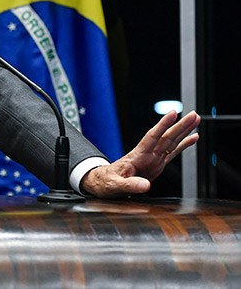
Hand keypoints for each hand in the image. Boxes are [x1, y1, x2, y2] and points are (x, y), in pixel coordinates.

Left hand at [80, 110, 199, 197]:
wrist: (104, 183)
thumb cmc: (107, 182)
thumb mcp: (115, 185)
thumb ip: (130, 185)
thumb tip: (146, 186)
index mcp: (137, 156)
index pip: (152, 137)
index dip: (162, 126)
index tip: (172, 114)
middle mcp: (147, 154)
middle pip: (166, 137)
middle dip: (180, 126)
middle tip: (193, 115)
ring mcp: (152, 158)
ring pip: (171, 141)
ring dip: (183, 131)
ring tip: (195, 120)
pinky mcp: (157, 165)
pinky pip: (173, 152)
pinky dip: (183, 144)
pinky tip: (192, 137)